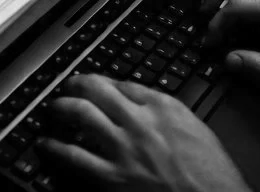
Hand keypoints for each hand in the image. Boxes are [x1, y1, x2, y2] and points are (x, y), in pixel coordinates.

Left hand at [37, 75, 249, 191]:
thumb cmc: (214, 176)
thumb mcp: (196, 131)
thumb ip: (168, 114)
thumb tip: (146, 106)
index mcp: (163, 107)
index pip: (122, 82)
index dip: (103, 82)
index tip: (95, 84)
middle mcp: (140, 121)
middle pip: (96, 89)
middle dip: (76, 84)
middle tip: (67, 87)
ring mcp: (123, 149)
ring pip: (80, 114)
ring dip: (60, 108)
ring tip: (52, 109)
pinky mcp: (112, 177)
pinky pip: (73, 157)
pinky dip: (54, 148)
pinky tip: (46, 145)